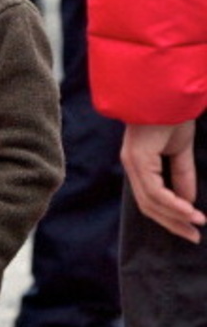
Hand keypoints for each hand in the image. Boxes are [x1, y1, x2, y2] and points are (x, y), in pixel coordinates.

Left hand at [121, 121, 205, 242]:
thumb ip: (182, 175)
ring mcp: (132, 163)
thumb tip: (188, 202)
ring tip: (195, 226)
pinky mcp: (138, 159)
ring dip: (175, 216)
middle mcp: (131, 165)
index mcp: (139, 163)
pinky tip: (189, 211)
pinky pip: (155, 191)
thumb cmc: (172, 113)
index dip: (170, 217)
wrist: (167, 89)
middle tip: (193, 237)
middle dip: (172, 223)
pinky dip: (173, 204)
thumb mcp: (180, 149)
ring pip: (151, 202)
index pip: (151, 200)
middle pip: (149, 206)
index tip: (191, 229)